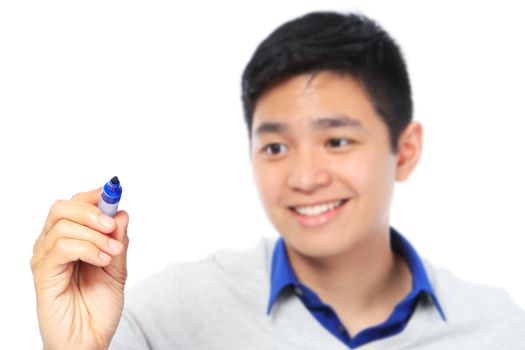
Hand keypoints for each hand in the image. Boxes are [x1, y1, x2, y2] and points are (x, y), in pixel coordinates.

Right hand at [31, 188, 128, 349]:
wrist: (90, 340)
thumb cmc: (99, 307)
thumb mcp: (118, 268)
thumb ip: (118, 241)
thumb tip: (122, 212)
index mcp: (71, 239)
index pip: (75, 204)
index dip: (94, 196)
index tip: (113, 192)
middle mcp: (53, 244)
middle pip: (62, 207)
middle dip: (92, 211)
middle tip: (113, 227)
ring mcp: (46, 258)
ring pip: (62, 225)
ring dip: (95, 235)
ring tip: (112, 253)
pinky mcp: (42, 274)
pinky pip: (60, 247)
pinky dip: (87, 248)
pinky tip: (102, 260)